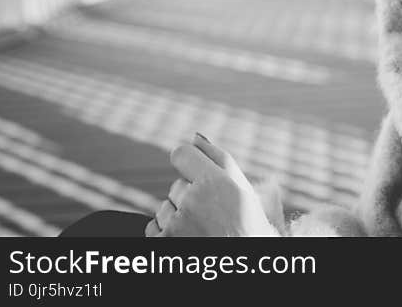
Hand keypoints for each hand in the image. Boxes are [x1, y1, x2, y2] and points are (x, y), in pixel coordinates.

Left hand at [145, 134, 279, 236]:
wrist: (244, 266)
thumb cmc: (248, 226)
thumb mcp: (242, 189)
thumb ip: (218, 158)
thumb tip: (194, 136)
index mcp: (216, 182)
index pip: (181, 153)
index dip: (189, 163)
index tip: (198, 176)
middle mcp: (194, 201)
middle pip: (177, 185)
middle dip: (191, 196)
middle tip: (214, 215)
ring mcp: (176, 224)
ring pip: (165, 206)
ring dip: (179, 215)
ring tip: (203, 229)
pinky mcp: (162, 244)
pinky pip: (153, 226)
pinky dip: (167, 232)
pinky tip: (189, 239)